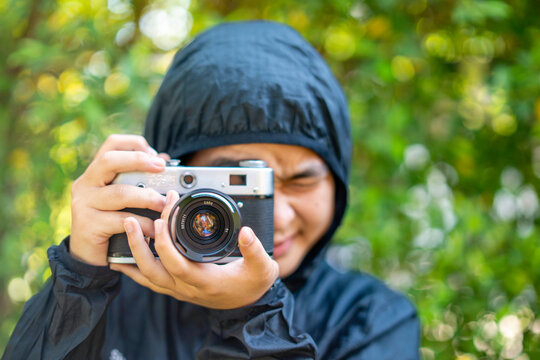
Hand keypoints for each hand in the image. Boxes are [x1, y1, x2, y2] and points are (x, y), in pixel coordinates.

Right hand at [70, 134, 169, 265]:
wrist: (88, 254)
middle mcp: (85, 184)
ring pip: (120, 193)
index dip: (134, 144)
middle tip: (161, 168)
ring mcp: (83, 204)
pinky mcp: (88, 225)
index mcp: (95, 172)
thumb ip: (139, 179)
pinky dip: (142, 224)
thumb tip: (163, 161)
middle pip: (110, 161)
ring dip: (147, 197)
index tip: (155, 154)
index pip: (111, 144)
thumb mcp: (123, 197)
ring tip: (164, 204)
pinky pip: (121, 221)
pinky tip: (155, 229)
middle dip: (139, 161)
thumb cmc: (111, 221)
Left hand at [110, 191, 279, 308]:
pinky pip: (149, 279)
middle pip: (153, 270)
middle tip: (131, 221)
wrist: (249, 303)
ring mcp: (179, 289)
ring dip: (133, 253)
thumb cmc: (253, 284)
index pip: (178, 264)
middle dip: (138, 245)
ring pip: (147, 275)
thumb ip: (255, 250)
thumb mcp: (263, 267)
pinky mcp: (176, 286)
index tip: (162, 220)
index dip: (166, 243)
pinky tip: (124, 255)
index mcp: (205, 280)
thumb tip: (246, 232)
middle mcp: (187, 287)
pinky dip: (135, 267)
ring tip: (126, 229)